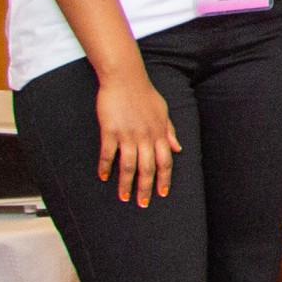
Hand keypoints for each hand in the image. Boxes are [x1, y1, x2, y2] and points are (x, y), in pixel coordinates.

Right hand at [95, 71, 180, 206]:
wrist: (125, 78)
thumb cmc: (144, 94)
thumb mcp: (163, 111)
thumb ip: (170, 131)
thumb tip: (178, 148)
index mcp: (160, 133)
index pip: (165, 162)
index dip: (164, 179)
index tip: (162, 194)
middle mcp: (146, 137)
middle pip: (147, 169)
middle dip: (146, 188)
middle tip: (142, 204)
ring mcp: (128, 135)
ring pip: (128, 166)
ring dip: (126, 184)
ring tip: (124, 197)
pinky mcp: (110, 131)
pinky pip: (108, 153)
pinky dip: (106, 167)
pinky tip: (103, 177)